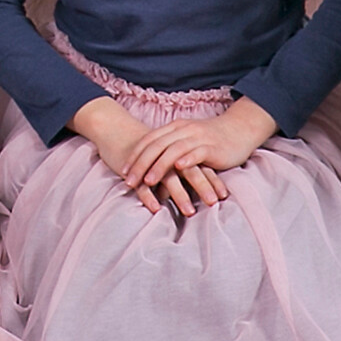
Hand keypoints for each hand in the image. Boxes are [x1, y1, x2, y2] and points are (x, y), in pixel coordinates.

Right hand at [72, 97, 220, 216]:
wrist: (116, 129)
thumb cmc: (147, 148)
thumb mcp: (169, 156)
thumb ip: (184, 169)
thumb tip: (204, 188)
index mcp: (178, 149)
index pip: (200, 164)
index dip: (212, 179)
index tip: (224, 195)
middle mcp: (167, 153)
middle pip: (189, 170)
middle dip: (202, 187)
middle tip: (214, 203)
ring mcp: (150, 159)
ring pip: (168, 177)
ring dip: (180, 195)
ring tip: (190, 212)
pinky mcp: (133, 164)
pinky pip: (142, 182)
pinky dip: (149, 194)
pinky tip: (156, 208)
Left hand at [120, 96, 275, 209]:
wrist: (238, 130)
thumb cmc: (210, 140)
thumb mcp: (187, 141)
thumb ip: (171, 151)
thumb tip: (153, 171)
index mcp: (174, 127)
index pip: (149, 140)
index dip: (135, 155)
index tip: (123, 171)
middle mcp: (183, 130)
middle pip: (156, 146)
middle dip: (141, 164)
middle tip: (129, 180)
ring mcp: (197, 137)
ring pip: (173, 150)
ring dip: (159, 166)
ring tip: (148, 181)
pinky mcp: (211, 146)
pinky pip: (196, 152)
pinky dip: (186, 160)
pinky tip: (178, 169)